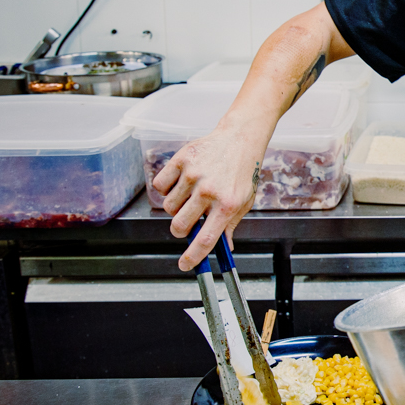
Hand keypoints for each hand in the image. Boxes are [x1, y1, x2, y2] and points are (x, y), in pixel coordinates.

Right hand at [152, 126, 266, 269]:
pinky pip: (160, 186)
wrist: (240, 139)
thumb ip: (230, 225)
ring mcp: (194, 174)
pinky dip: (166, 188)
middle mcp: (210, 190)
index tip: (184, 265)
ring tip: (190, 195)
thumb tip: (225, 248)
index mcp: (228, 204)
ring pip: (169, 207)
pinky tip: (181, 183)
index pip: (207, 238)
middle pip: (180, 226)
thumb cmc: (242, 171)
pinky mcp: (181, 160)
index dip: (193, 256)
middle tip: (188, 221)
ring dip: (176, 207)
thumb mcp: (244, 201)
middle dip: (181, 230)